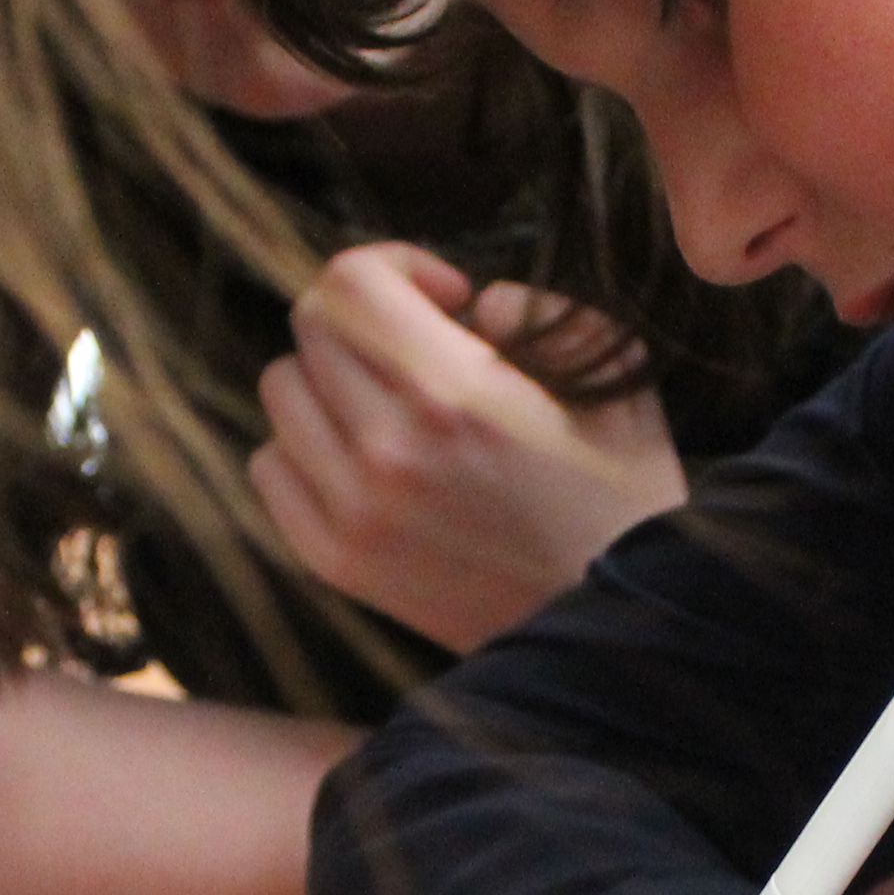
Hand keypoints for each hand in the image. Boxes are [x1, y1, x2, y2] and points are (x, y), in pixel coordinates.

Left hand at [254, 244, 687, 649]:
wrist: (611, 630)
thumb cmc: (620, 498)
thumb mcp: (611, 377)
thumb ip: (538, 310)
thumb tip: (471, 305)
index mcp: (452, 393)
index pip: (351, 282)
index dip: (396, 264)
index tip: (446, 297)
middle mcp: (384, 449)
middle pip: (312, 328)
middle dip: (368, 318)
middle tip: (424, 347)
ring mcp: (349, 512)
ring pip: (282, 393)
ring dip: (332, 380)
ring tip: (394, 407)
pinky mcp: (335, 561)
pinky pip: (272, 468)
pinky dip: (306, 449)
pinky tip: (365, 461)